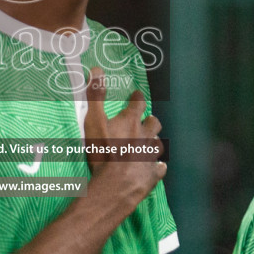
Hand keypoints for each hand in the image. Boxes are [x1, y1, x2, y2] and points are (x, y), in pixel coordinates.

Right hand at [82, 65, 165, 215]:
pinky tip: (155, 167)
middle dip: (150, 120)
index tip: (136, 96)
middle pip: (154, 123)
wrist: (115, 184)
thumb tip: (97, 69)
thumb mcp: (94, 121)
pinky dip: (157, 166)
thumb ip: (95, 97)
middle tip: (145, 120)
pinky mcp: (153, 174)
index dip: (137, 98)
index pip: (138, 103)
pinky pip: (159, 167)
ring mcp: (151, 155)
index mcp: (131, 122)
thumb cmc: (103, 152)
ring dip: (154, 142)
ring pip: (158, 144)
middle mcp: (145, 135)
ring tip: (149, 143)